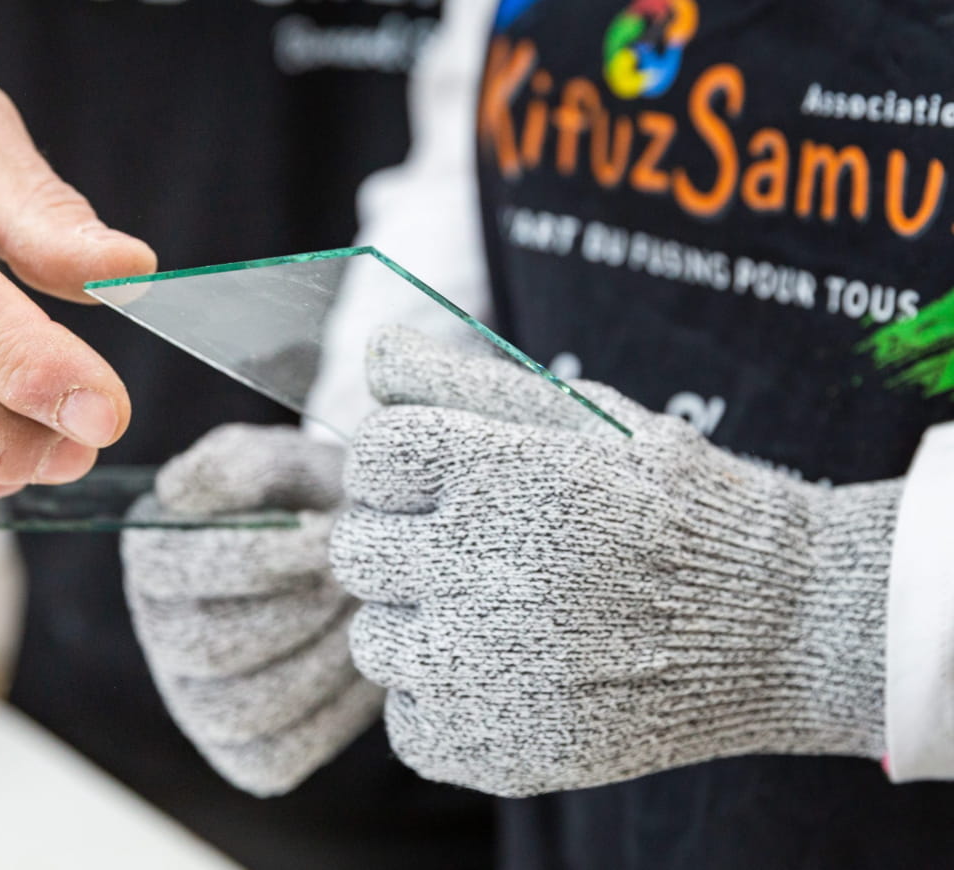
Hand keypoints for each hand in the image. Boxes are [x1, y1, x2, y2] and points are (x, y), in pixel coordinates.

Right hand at [121, 424, 382, 795]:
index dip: (259, 555)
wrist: (360, 556)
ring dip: (324, 661)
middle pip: (213, 647)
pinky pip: (279, 756)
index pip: (176, 568)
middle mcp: (161, 633)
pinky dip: (333, 714)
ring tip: (365, 618)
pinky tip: (365, 663)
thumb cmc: (315, 503)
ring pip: (247, 710)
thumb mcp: (284, 464)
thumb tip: (178, 494)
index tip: (329, 535)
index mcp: (153, 552)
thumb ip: (236, 464)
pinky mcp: (243, 752)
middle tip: (358, 581)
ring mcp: (197, 701)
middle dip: (301, 611)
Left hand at [331, 327, 896, 796]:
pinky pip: (408, 722)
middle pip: (358, 549)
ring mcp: (490, 671)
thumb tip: (375, 349)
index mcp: (506, 475)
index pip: (373, 455)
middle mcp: (489, 571)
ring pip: (375, 639)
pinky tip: (510, 677)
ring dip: (421, 625)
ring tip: (501, 615)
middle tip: (475, 549)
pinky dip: (444, 704)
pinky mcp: (500, 749)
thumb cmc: (672, 504)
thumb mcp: (586, 416)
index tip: (444, 480)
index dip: (402, 465)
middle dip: (402, 541)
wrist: (781, 621)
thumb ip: (468, 382)